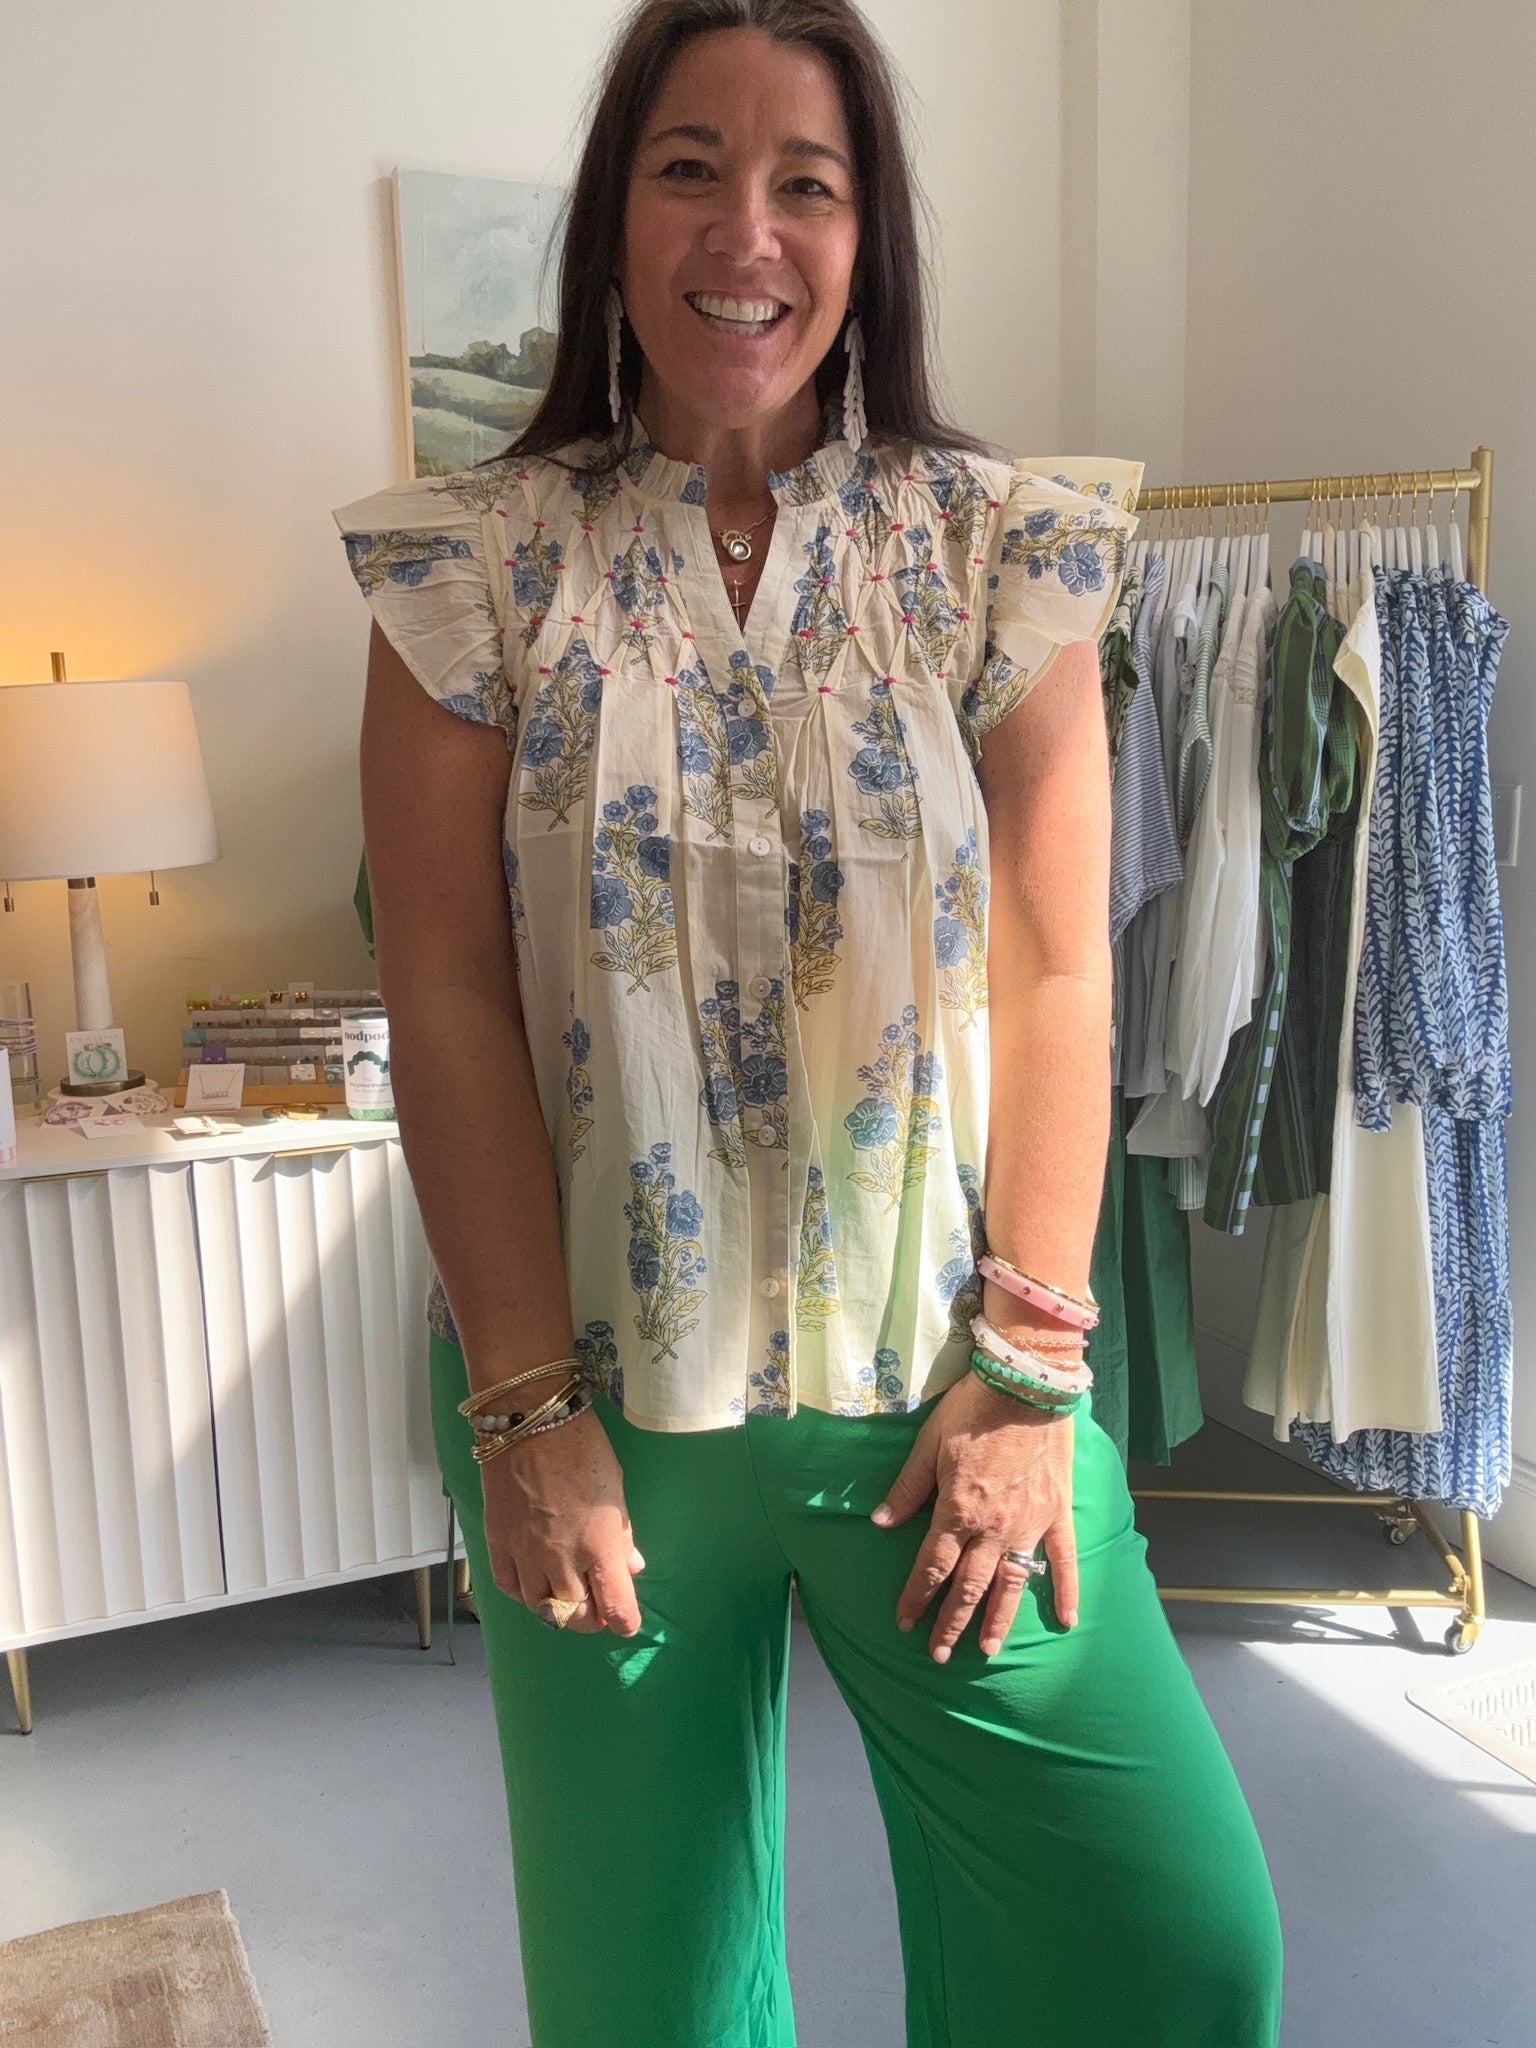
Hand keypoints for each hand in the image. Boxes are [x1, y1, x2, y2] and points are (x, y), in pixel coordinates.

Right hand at [479, 1401, 644, 1635]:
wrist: (530, 1419)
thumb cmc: (583, 1447)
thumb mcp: (616, 1489)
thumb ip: (622, 1535)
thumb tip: (630, 1566)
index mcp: (599, 1546)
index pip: (617, 1609)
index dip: (625, 1621)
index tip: (626, 1618)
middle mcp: (562, 1559)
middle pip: (575, 1617)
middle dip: (591, 1619)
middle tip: (597, 1607)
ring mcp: (526, 1553)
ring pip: (540, 1609)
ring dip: (558, 1611)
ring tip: (567, 1597)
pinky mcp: (497, 1542)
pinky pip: (509, 1587)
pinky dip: (524, 1594)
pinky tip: (534, 1583)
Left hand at [871, 1372, 1078, 1661]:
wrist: (1025, 1384)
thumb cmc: (971, 1410)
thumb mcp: (928, 1445)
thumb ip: (907, 1488)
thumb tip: (880, 1523)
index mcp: (957, 1511)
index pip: (931, 1567)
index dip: (916, 1597)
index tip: (904, 1623)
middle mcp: (992, 1527)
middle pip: (968, 1586)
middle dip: (950, 1623)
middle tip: (938, 1655)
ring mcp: (1029, 1524)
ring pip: (1011, 1584)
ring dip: (997, 1620)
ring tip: (986, 1649)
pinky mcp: (1057, 1513)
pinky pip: (1063, 1560)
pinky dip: (1066, 1591)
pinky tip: (1067, 1621)